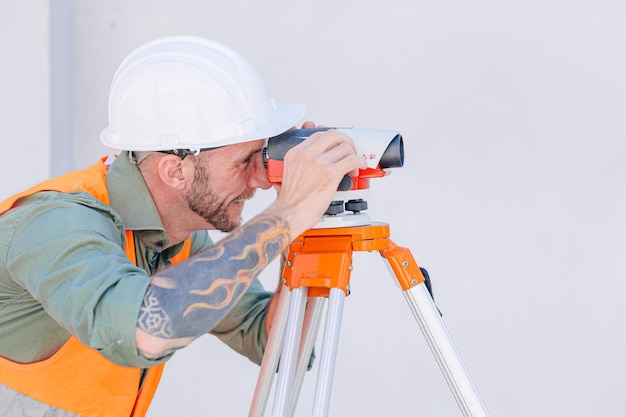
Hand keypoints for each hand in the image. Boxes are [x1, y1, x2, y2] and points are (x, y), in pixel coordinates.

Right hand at [265, 122, 366, 236]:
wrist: (289, 214)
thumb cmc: (290, 201)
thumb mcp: (287, 175)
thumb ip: (299, 165)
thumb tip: (312, 163)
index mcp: (295, 153)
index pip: (318, 134)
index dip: (332, 139)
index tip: (337, 146)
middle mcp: (306, 155)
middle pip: (333, 135)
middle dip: (346, 141)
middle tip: (350, 150)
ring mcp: (318, 163)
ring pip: (345, 147)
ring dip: (354, 154)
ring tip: (353, 165)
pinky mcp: (330, 174)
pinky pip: (352, 160)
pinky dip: (360, 162)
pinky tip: (359, 168)